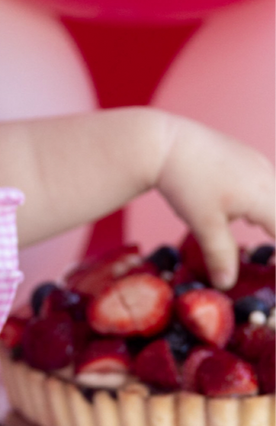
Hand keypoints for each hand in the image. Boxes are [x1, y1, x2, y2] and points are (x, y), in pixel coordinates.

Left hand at [156, 115, 275, 289]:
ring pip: (274, 196)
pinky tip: (242, 209)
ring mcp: (256, 161)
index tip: (270, 266)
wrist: (162, 141)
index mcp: (263, 195)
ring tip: (258, 235)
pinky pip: (264, 182)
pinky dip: (262, 200)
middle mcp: (266, 174)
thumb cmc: (184, 182)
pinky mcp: (244, 154)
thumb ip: (220, 256)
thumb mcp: (203, 224)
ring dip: (272, 217)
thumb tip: (226, 284)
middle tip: (267, 258)